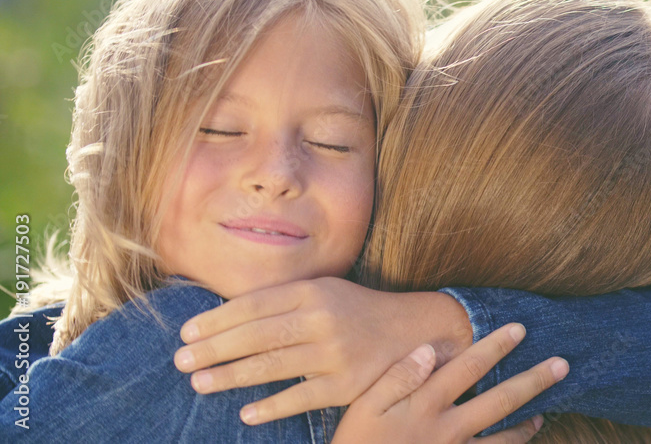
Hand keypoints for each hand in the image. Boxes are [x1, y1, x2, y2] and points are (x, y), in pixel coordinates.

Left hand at [171, 277, 474, 424]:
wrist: (416, 331)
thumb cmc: (358, 311)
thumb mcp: (325, 291)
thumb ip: (284, 299)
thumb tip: (228, 315)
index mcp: (313, 290)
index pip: (253, 304)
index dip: (216, 319)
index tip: (187, 333)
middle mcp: (322, 318)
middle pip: (256, 335)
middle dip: (213, 349)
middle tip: (181, 361)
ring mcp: (335, 352)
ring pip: (272, 366)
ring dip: (230, 376)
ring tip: (200, 384)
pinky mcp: (347, 385)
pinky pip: (300, 398)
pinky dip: (271, 407)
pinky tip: (246, 414)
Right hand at [331, 323, 568, 443]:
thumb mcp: (364, 407)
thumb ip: (397, 376)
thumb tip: (431, 349)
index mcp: (427, 404)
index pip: (469, 367)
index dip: (496, 346)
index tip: (520, 330)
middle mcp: (449, 429)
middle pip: (501, 400)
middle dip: (534, 380)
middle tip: (562, 364)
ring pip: (505, 438)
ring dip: (528, 422)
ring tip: (545, 410)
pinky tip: (521, 443)